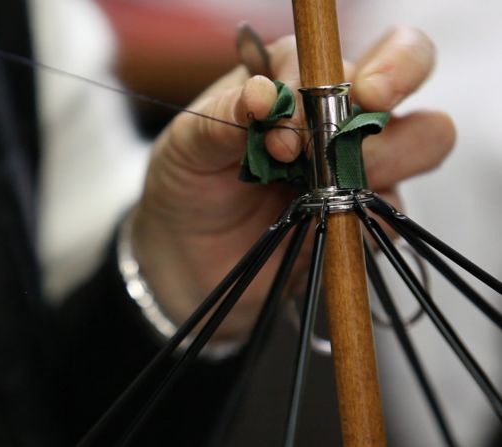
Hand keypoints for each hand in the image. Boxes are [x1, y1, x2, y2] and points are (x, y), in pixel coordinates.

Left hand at [131, 26, 454, 341]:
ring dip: (385, 157)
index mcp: (291, 78)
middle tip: (368, 104)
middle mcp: (336, 111)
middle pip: (408, 65)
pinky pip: (395, 208)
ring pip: (423, 135)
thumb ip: (223, 117)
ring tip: (321, 188)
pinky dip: (366, 216)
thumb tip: (263, 94)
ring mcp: (360, 160)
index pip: (331, 54)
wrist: (188, 255)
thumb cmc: (189, 184)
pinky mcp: (367, 211)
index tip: (296, 122)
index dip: (324, 80)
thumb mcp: (188, 146)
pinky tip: (320, 225)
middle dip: (399, 74)